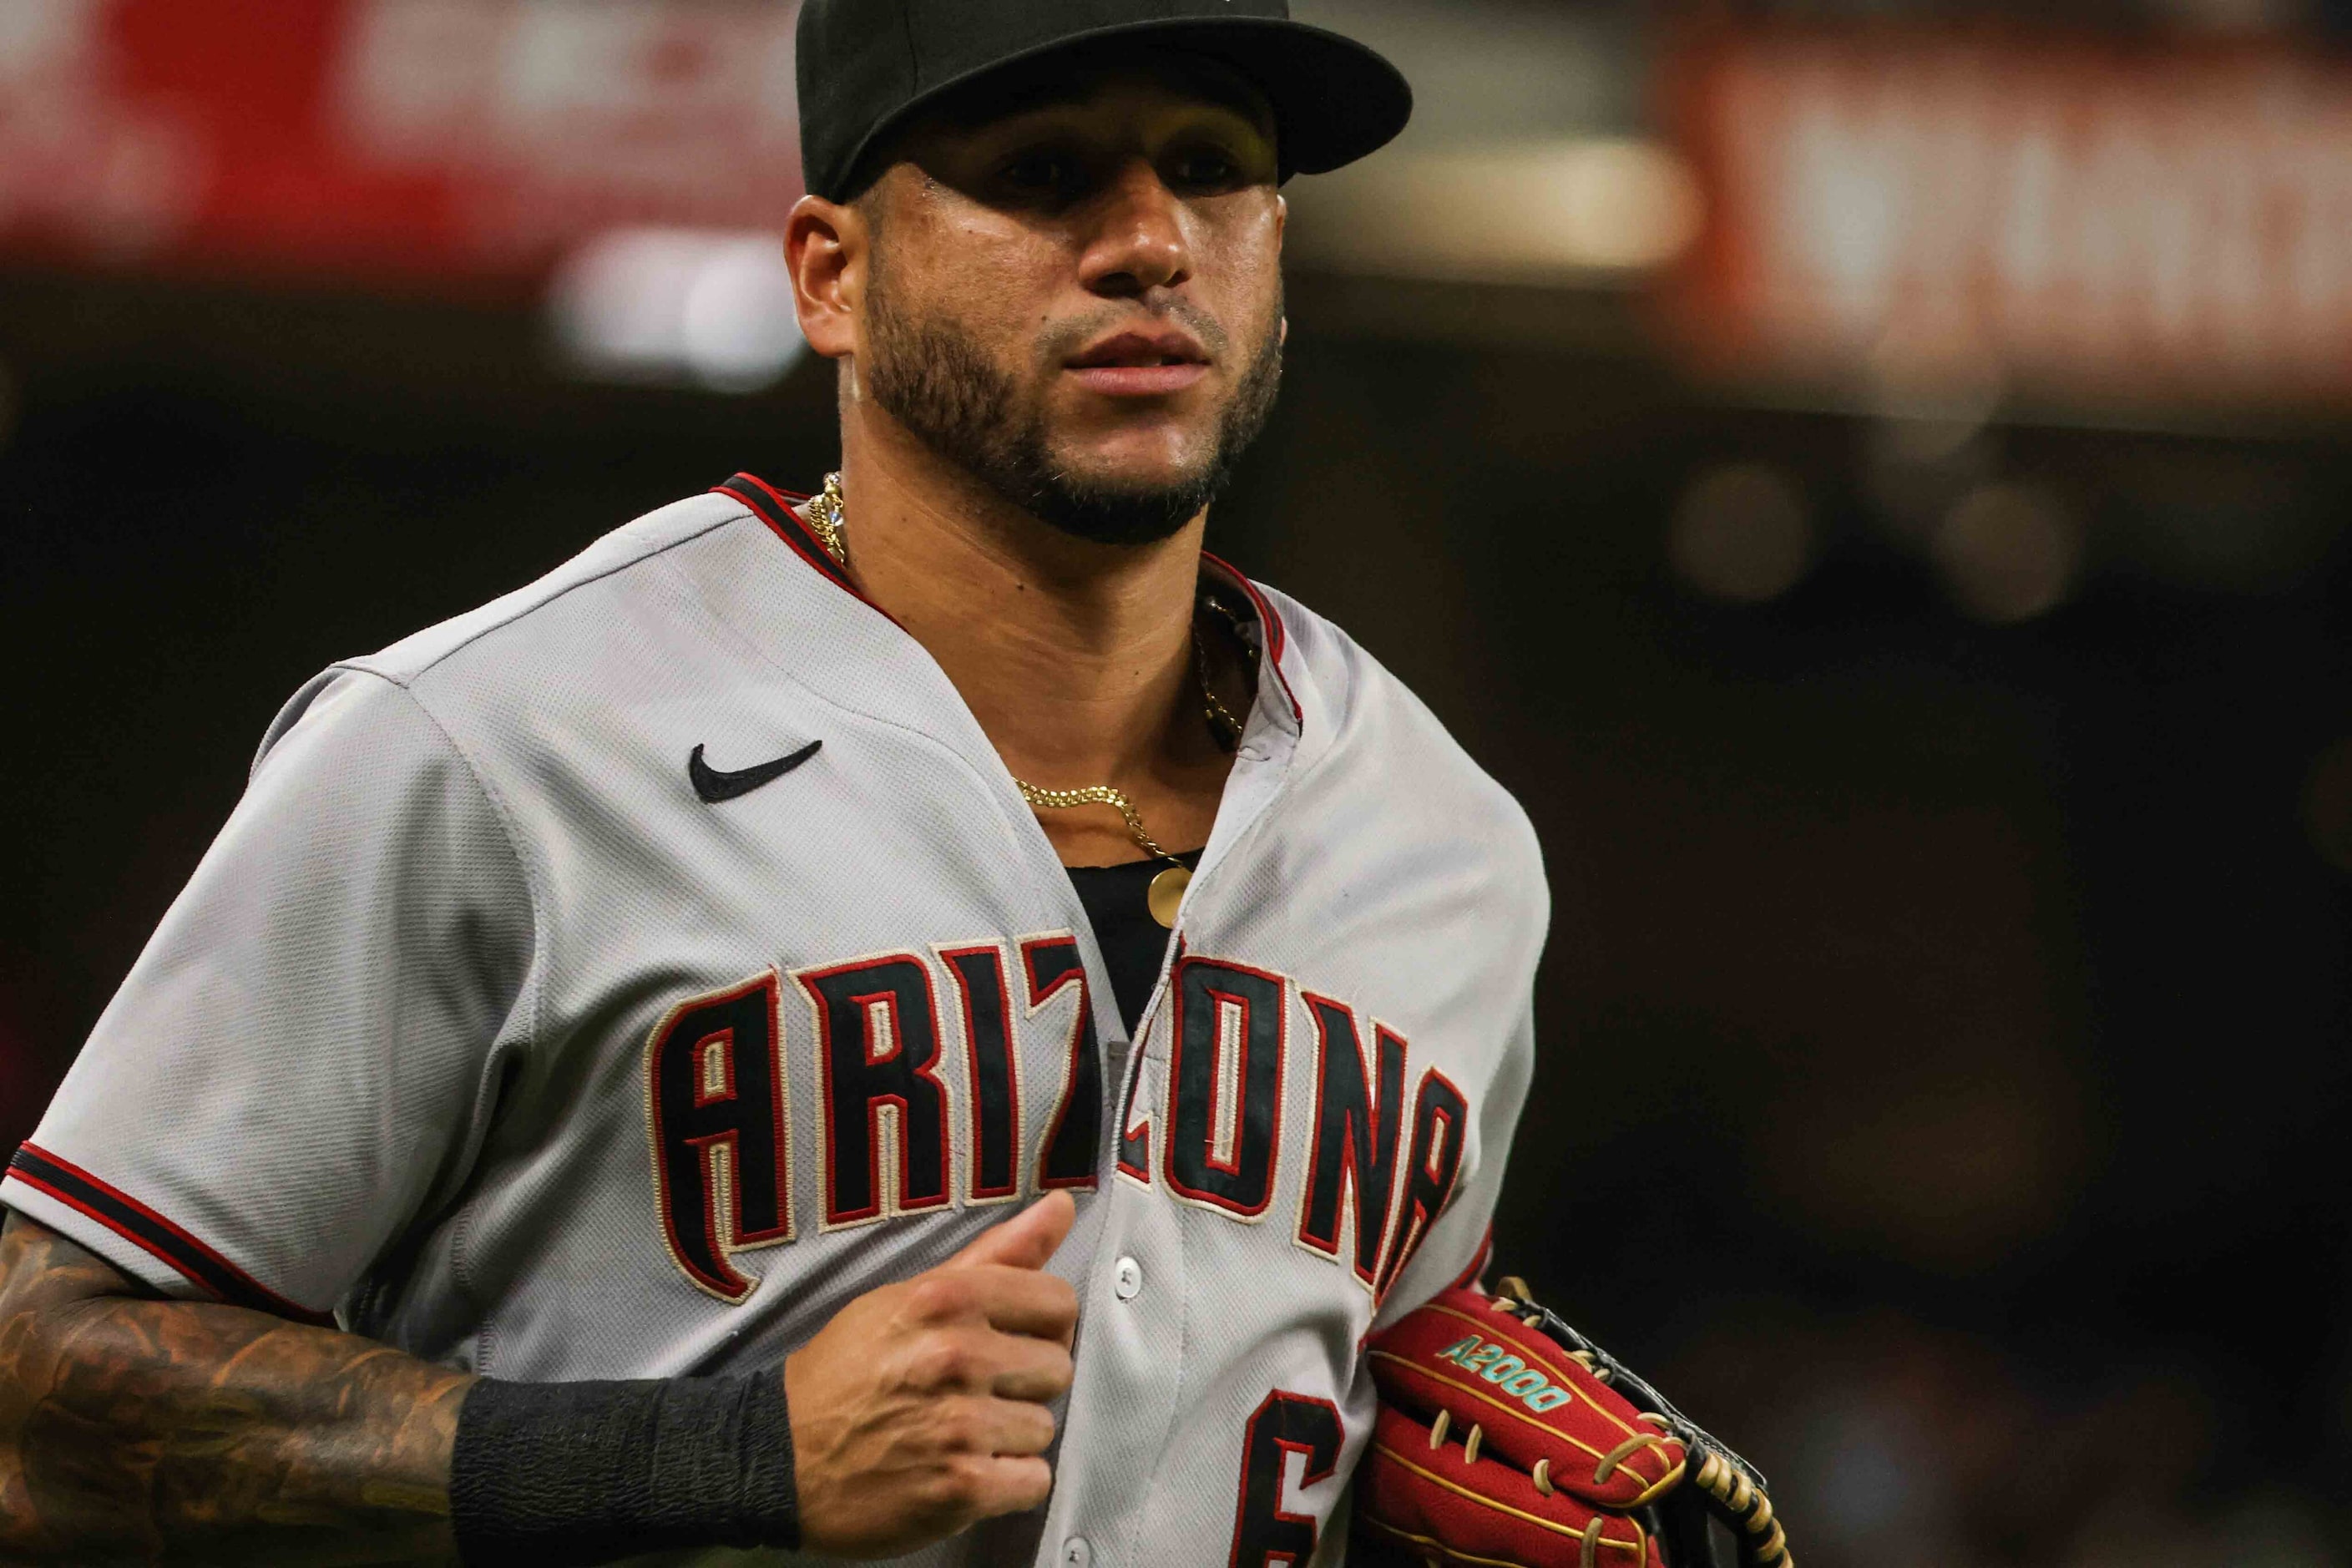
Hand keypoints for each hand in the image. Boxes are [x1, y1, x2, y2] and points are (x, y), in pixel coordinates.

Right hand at [784, 1192, 1079, 1557]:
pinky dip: (1006, 1484)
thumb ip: (994, 1253)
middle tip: (976, 1391)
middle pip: (1057, 1368)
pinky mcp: (961, 1488)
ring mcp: (961, 1426)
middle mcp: (957, 1356)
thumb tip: (1061, 1206)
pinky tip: (965, 1470)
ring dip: (1010, 1438)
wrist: (778, 1456)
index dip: (1041, 1326)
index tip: (1011, 1341)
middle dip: (1023, 1383)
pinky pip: (1033, 1482)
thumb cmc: (844, 1372)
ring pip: (1044, 1428)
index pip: (1059, 1302)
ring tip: (960, 1433)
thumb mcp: (907, 1297)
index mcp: (948, 1299)